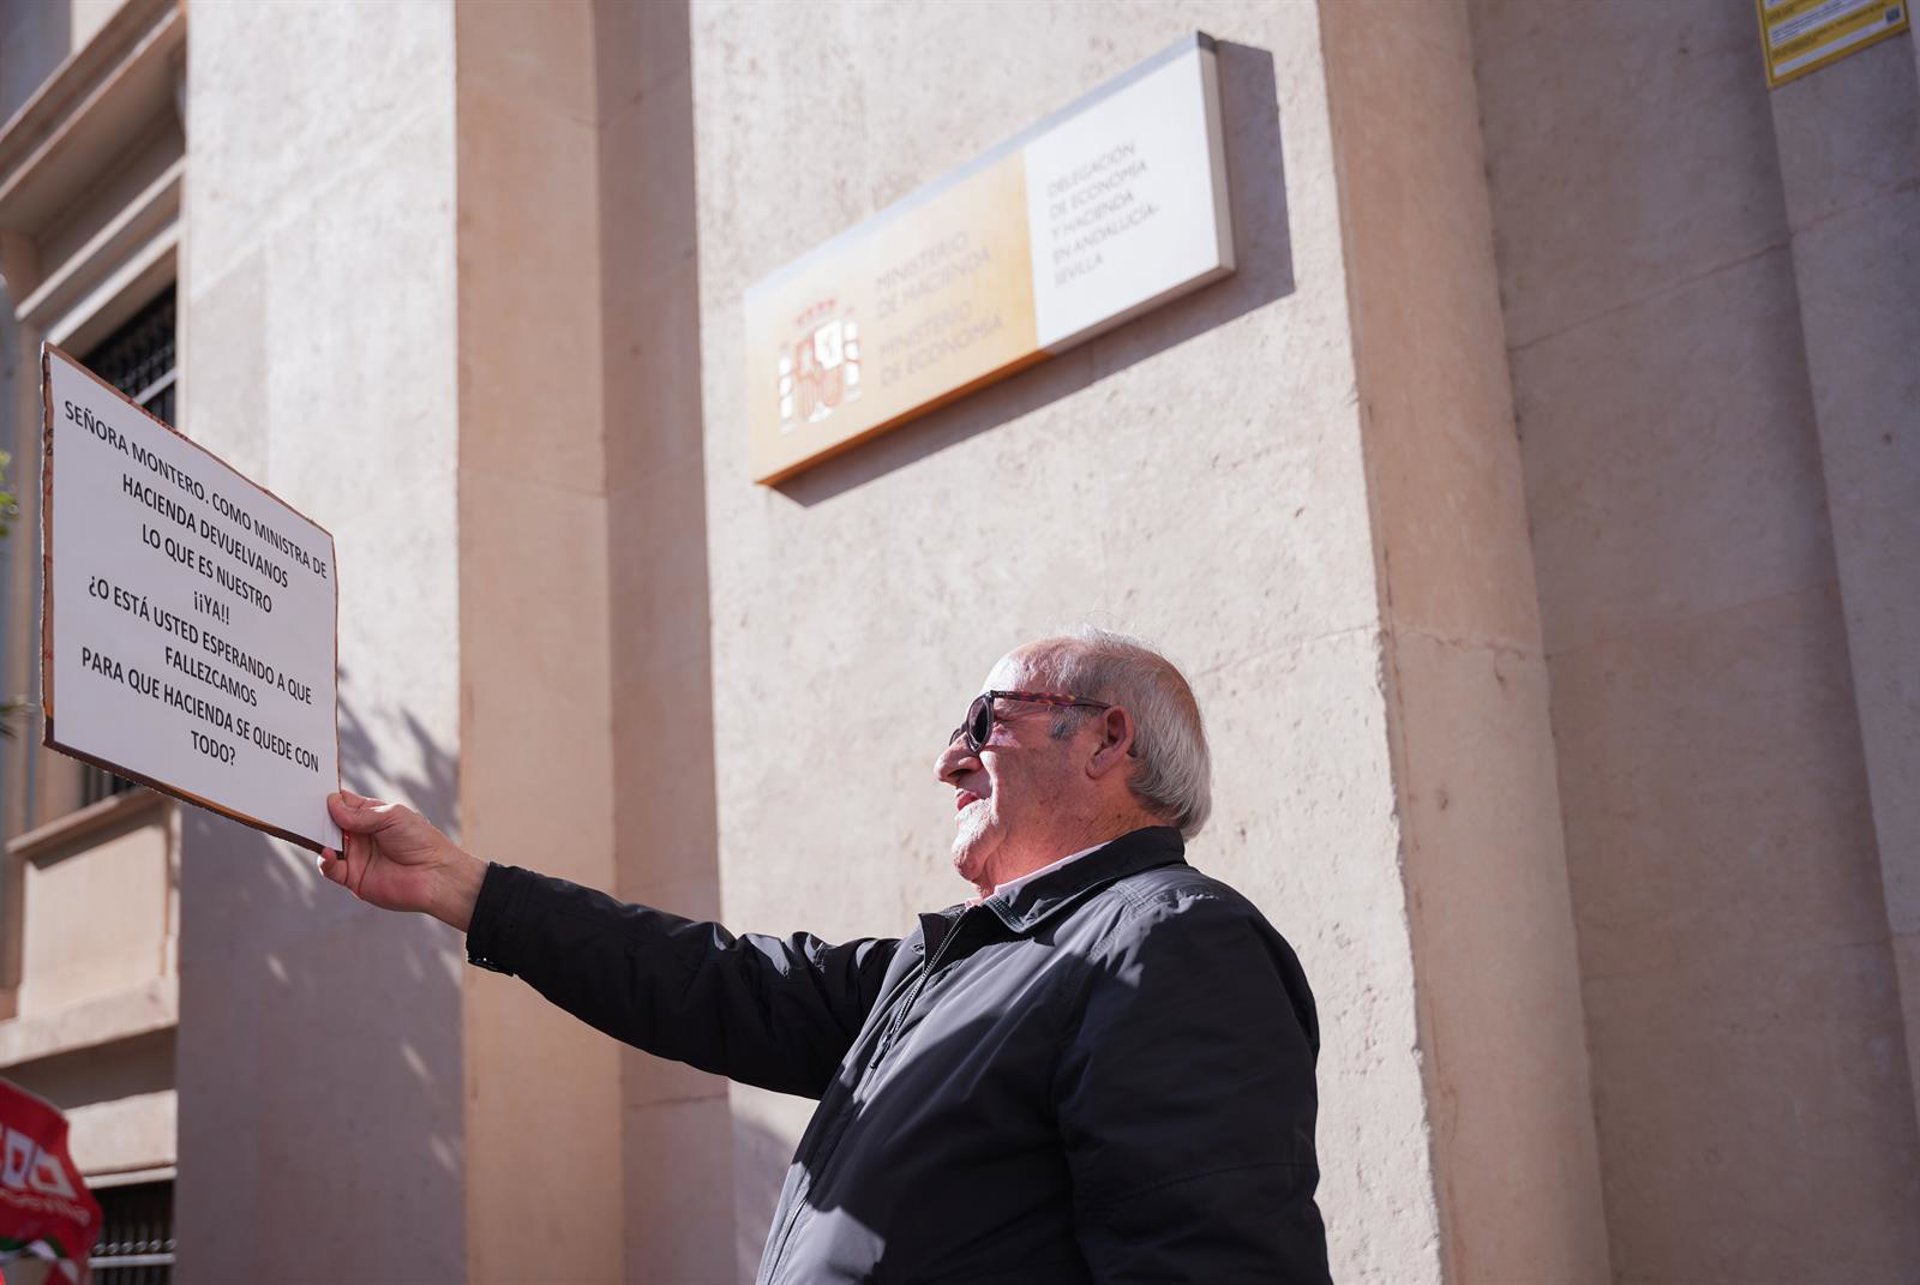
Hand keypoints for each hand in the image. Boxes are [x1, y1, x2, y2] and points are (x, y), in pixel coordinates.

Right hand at [318, 789, 486, 931]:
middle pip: (330, 823)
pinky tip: (327, 852)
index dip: (330, 797)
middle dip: (317, 817)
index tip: (312, 789)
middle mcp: (360, 835)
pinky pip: (330, 869)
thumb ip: (360, 814)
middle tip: (302, 809)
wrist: (435, 874)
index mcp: (371, 816)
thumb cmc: (420, 840)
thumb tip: (331, 804)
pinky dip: (324, 860)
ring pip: (326, 844)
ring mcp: (356, 856)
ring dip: (317, 837)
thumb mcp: (392, 817)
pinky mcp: (353, 878)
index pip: (344, 803)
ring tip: (311, 830)